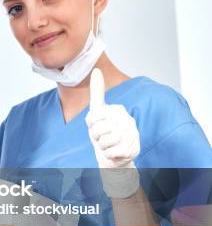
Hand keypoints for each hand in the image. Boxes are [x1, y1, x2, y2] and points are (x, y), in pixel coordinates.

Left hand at [85, 68, 139, 197]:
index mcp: (118, 111)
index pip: (93, 117)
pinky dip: (108, 155)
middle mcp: (127, 121)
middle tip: (103, 138)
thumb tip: (97, 69)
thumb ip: (97, 92)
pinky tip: (114, 153)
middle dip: (96, 138)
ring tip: (109, 145)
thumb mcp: (95, 114)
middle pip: (97, 130)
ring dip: (102, 147)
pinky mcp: (133, 149)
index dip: (92, 125)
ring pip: (104, 141)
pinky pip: (110, 152)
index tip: (97, 126)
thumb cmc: (103, 134)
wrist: (114, 157)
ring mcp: (131, 135)